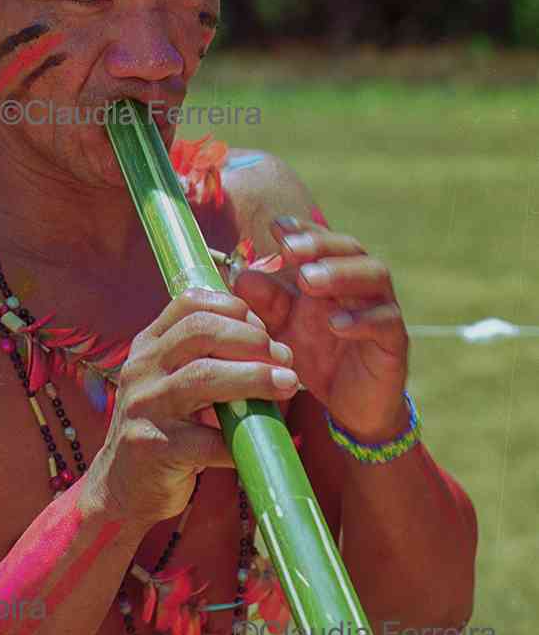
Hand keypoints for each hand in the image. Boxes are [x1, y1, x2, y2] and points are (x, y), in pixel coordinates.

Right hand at [83, 287, 297, 531]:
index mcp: (148, 346)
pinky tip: (260, 444)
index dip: (234, 308)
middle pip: (200, 331)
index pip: (189, 303)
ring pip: (204, 377)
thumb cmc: (164, 428)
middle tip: (283, 357)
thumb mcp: (172, 382)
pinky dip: (241, 439)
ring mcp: (144, 407)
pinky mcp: (153, 448)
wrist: (121, 487)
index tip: (264, 329)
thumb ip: (207, 359)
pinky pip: (207, 440)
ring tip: (287, 384)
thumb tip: (273, 348)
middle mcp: (142, 369)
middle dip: (250, 339)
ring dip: (254, 377)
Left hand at [231, 217, 408, 441]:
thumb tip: (240, 275)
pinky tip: (336, 324)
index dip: (302, 229)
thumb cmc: (317, 356)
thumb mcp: (283, 329)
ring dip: (340, 273)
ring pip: (374, 276)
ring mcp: (382, 309)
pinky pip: (385, 322)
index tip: (275, 227)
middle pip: (351, 248)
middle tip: (289, 249)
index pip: (323, 240)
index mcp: (333, 275)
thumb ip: (264, 304)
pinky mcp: (394, 342)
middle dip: (319, 244)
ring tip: (308, 280)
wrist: (352, 407)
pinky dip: (361, 320)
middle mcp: (361, 285)